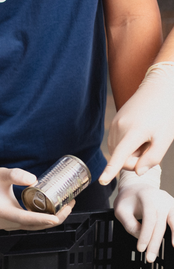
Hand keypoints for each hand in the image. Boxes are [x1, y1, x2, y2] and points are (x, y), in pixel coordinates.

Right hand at [0, 152, 72, 230]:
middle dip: (54, 219)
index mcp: (0, 212)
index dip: (43, 219)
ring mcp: (7, 225)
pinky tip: (53, 211)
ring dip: (50, 220)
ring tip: (66, 207)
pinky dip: (42, 220)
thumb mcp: (0, 173)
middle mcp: (4, 222)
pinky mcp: (10, 224)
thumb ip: (16, 174)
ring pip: (33, 227)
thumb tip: (34, 180)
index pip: (26, 219)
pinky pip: (29, 225)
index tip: (57, 216)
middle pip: (34, 226)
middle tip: (69, 205)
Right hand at [100, 62, 173, 183]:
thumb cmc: (166, 112)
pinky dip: (128, 143)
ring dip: (132, 151)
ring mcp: (115, 124)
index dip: (111, 170)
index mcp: (134, 132)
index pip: (120, 156)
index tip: (102, 180)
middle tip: (151, 147)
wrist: (159, 88)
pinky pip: (118, 142)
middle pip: (121, 158)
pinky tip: (140, 132)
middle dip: (135, 159)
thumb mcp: (165, 137)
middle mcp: (119, 128)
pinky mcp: (114, 122)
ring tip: (146, 137)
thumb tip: (138, 171)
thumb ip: (152, 157)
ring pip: (119, 151)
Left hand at [113, 166, 173, 261]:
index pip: (148, 219)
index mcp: (147, 197)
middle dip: (155, 243)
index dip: (145, 235)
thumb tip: (140, 237)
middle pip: (160, 224)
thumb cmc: (128, 199)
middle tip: (150, 258)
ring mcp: (170, 202)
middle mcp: (162, 199)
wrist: (138, 187)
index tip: (141, 249)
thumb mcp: (120, 210)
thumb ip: (129, 223)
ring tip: (173, 247)